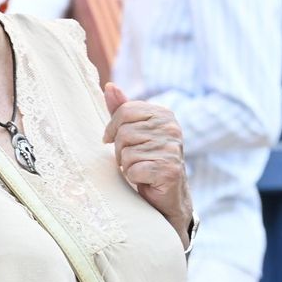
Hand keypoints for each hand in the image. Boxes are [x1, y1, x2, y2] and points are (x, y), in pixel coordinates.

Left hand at [102, 84, 192, 232]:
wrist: (167, 195)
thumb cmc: (147, 160)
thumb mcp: (134, 131)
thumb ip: (122, 109)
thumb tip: (110, 86)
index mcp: (163, 114)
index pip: (124, 111)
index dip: (113, 128)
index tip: (114, 140)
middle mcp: (171, 128)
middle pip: (123, 132)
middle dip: (120, 149)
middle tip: (134, 159)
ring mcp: (171, 149)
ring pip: (126, 152)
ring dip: (127, 165)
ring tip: (141, 168)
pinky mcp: (169, 170)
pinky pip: (133, 169)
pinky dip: (134, 178)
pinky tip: (146, 179)